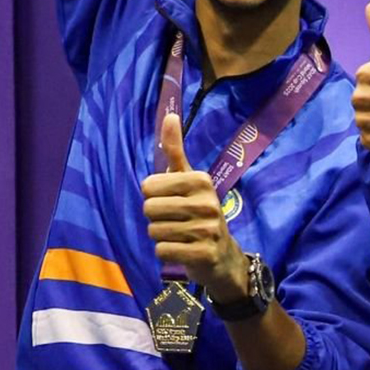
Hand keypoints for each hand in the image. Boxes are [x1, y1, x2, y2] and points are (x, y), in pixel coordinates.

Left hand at [141, 114, 249, 300]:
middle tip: (176, 221)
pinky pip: (162, 250)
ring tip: (179, 235)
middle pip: (149, 209)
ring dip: (161, 236)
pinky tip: (182, 249)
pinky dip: (166, 253)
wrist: (221, 254)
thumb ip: (175, 150)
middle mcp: (207, 202)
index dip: (154, 196)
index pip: (148, 186)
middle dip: (156, 218)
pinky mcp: (203, 253)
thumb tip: (169, 115)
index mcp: (201, 180)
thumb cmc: (198, 211)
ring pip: (153, 231)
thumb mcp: (188, 179)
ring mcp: (207, 229)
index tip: (172, 201)